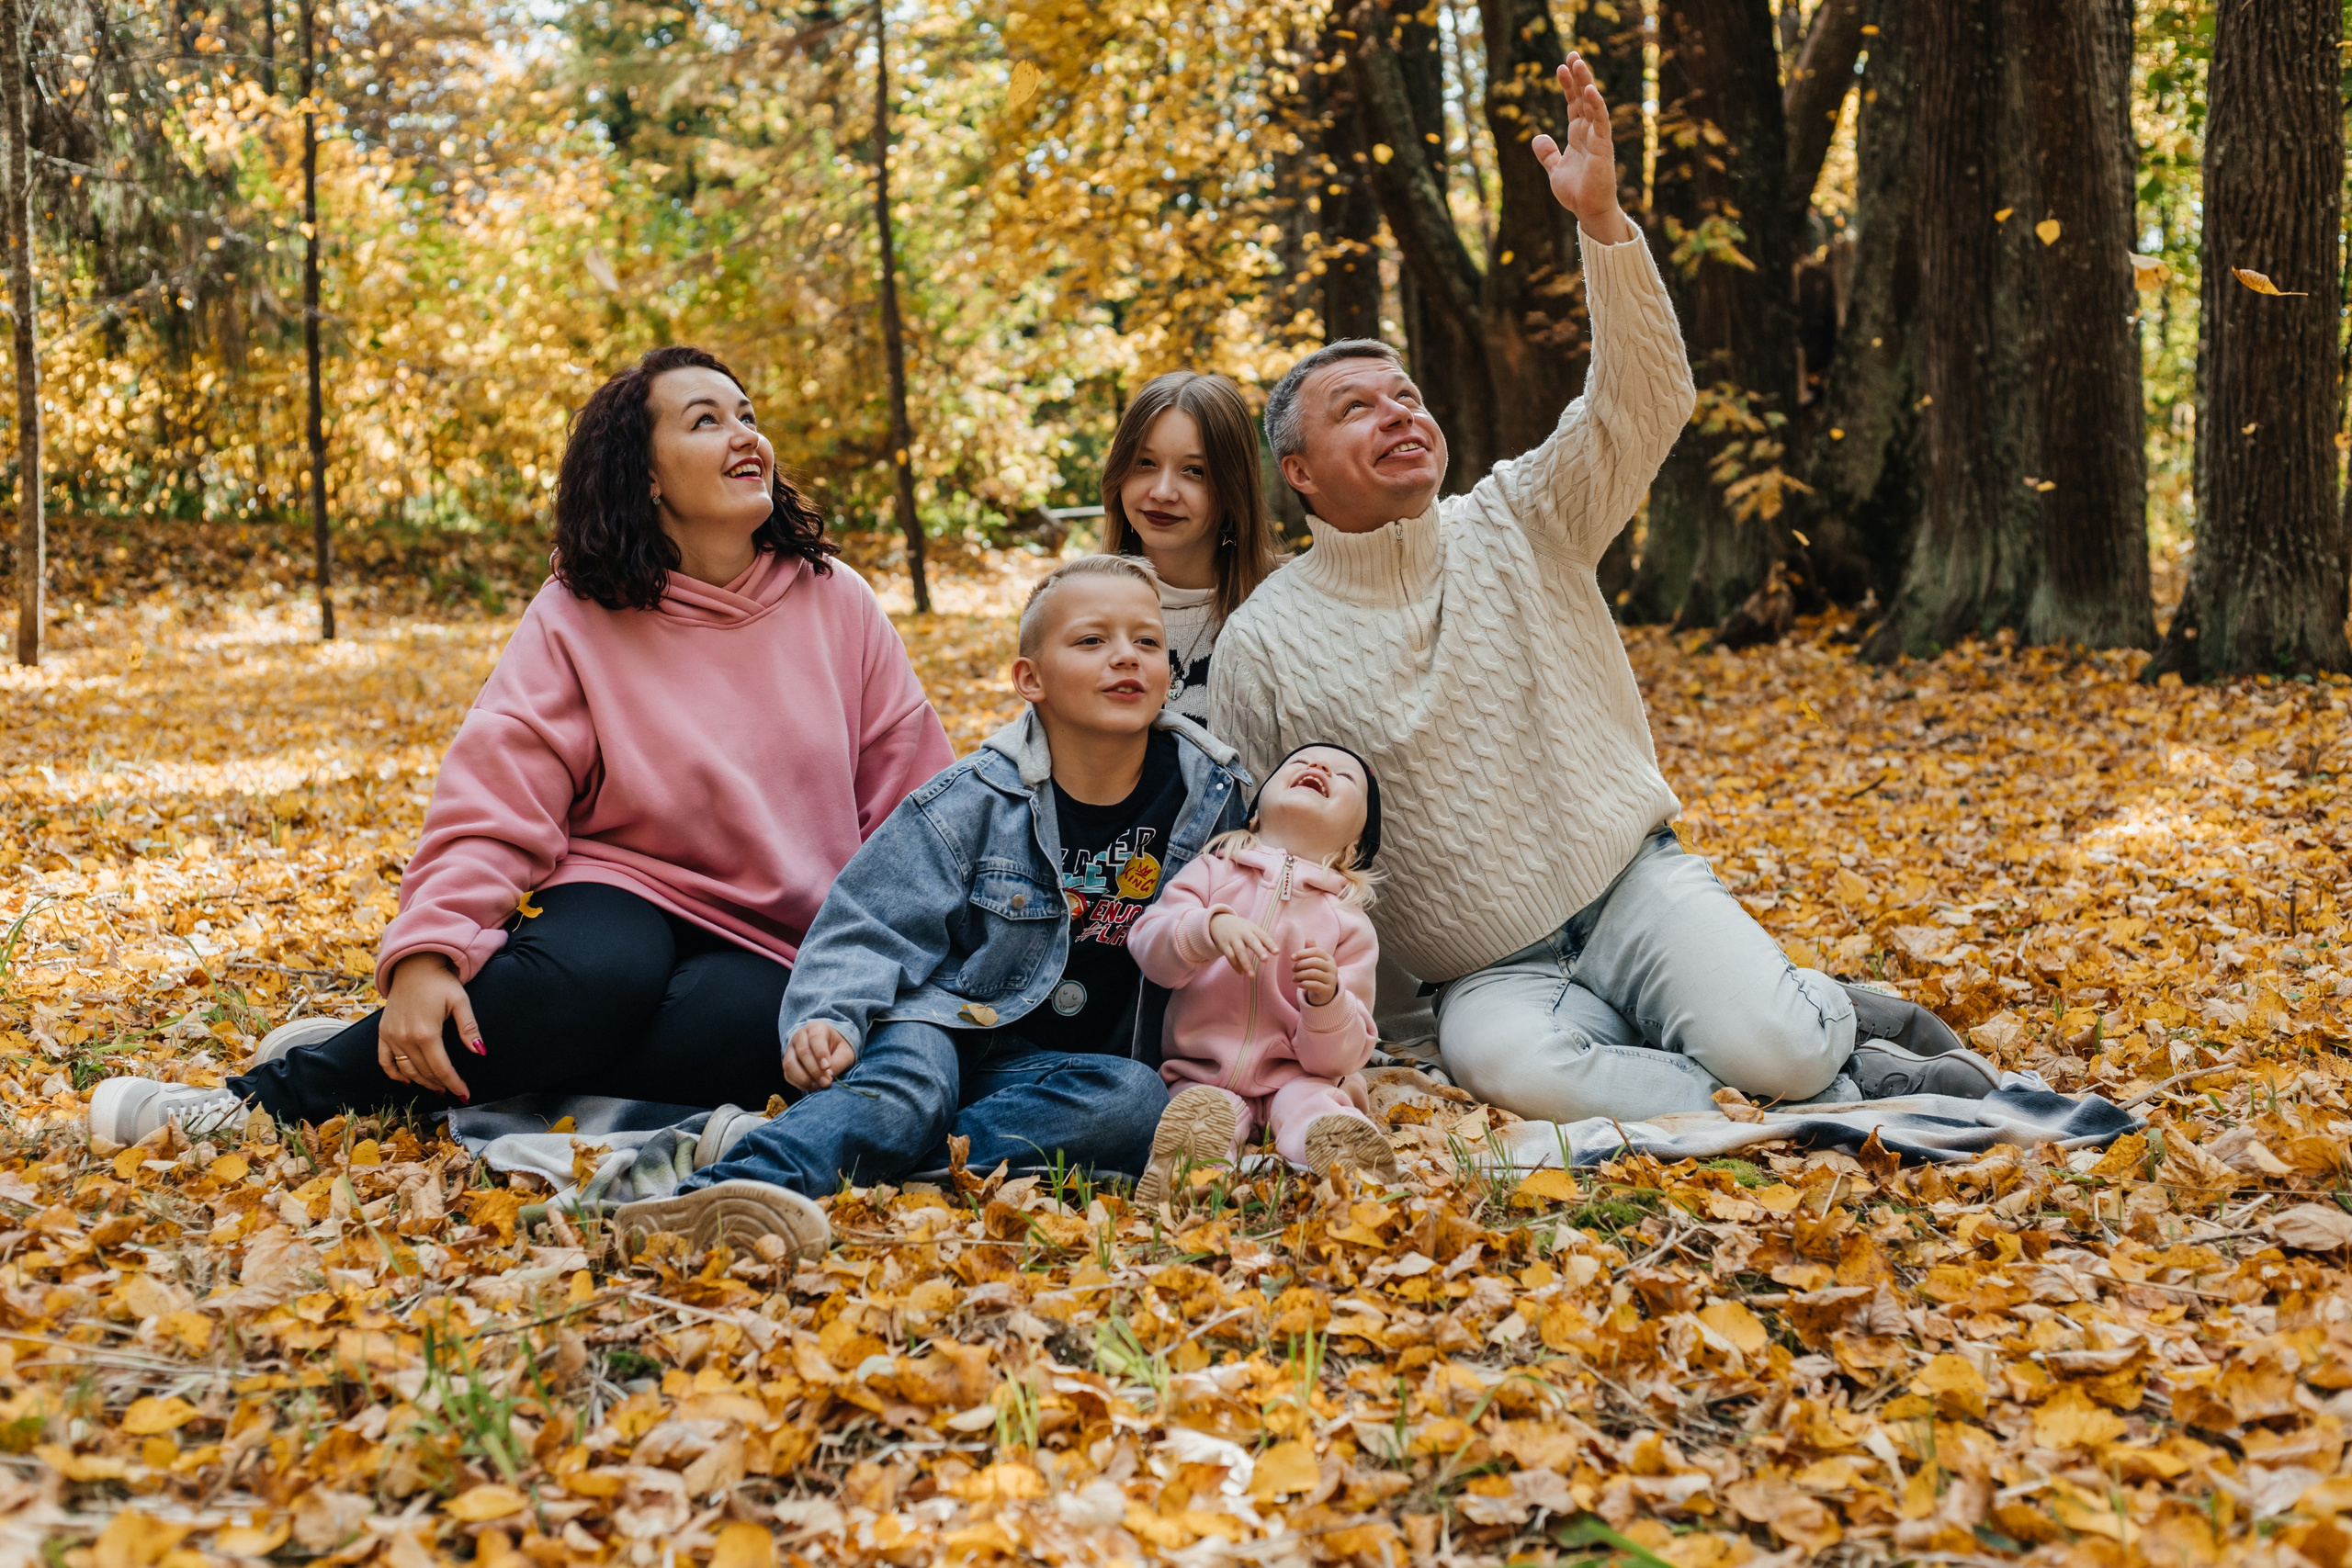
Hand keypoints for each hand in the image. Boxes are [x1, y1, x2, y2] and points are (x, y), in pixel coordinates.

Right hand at [379, 953, 477, 1100]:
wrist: (413, 966)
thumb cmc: (440, 982)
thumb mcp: (460, 1001)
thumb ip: (469, 1028)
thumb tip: (480, 1051)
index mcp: (426, 1033)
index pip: (442, 1068)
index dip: (454, 1084)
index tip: (464, 1095)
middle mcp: (405, 1038)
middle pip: (425, 1072)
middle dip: (441, 1084)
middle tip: (453, 1091)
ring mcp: (391, 1036)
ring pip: (406, 1070)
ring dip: (422, 1082)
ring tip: (437, 1087)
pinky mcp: (383, 1033)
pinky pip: (385, 1061)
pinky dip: (394, 1074)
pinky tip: (407, 1080)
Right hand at [783, 1021, 857, 1091]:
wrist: (828, 1048)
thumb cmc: (837, 1049)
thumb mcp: (845, 1052)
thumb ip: (839, 1062)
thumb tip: (829, 1075)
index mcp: (816, 1028)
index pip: (815, 1038)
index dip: (820, 1053)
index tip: (827, 1067)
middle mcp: (800, 1036)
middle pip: (803, 1053)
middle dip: (815, 1071)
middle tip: (826, 1082)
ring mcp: (791, 1049)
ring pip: (790, 1064)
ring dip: (804, 1079)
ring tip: (818, 1086)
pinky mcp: (787, 1062)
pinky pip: (788, 1074)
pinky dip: (799, 1084)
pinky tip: (812, 1086)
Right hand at [1207, 912, 1276, 977]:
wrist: (1219, 921)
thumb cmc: (1241, 929)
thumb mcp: (1251, 930)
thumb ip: (1263, 940)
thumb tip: (1276, 952)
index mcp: (1252, 928)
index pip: (1263, 936)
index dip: (1270, 944)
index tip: (1277, 952)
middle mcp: (1243, 932)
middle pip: (1251, 941)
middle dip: (1258, 950)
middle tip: (1265, 960)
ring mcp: (1233, 938)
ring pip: (1239, 951)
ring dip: (1246, 964)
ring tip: (1252, 976)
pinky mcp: (1224, 945)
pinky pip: (1230, 956)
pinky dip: (1235, 965)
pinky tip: (1241, 973)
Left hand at [1293, 943, 1338, 1007]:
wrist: (1324, 995)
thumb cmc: (1317, 976)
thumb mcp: (1314, 963)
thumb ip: (1311, 952)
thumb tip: (1309, 938)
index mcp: (1329, 959)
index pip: (1316, 951)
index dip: (1302, 953)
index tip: (1292, 958)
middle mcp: (1332, 968)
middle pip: (1314, 962)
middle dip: (1300, 965)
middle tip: (1292, 969)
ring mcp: (1331, 979)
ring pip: (1313, 973)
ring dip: (1300, 975)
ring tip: (1294, 978)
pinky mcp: (1328, 990)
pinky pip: (1314, 985)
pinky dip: (1303, 984)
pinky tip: (1298, 984)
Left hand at [1531, 53, 1633, 243]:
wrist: (1587, 211)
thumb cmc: (1576, 192)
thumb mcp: (1554, 170)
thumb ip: (1547, 153)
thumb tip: (1537, 137)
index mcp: (1578, 135)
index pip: (1573, 103)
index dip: (1568, 85)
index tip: (1561, 66)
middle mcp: (1589, 132)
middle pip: (1583, 97)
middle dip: (1578, 76)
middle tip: (1572, 53)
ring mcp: (1597, 138)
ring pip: (1593, 104)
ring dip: (1586, 83)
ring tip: (1579, 62)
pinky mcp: (1603, 148)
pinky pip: (1601, 122)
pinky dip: (1596, 106)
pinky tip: (1590, 91)